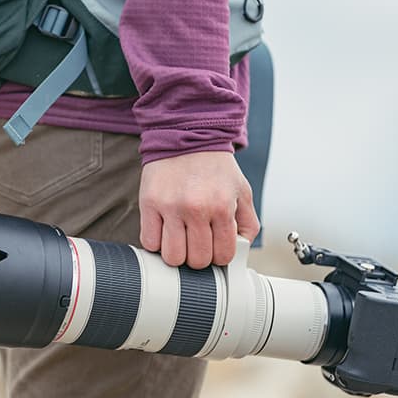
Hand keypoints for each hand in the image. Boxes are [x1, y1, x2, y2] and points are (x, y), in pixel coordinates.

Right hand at [139, 151, 259, 268]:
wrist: (186, 137)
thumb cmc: (214, 167)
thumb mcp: (242, 191)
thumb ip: (248, 223)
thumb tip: (241, 249)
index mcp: (222, 207)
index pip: (222, 255)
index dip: (219, 256)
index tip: (214, 247)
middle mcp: (196, 209)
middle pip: (196, 260)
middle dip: (198, 257)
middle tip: (197, 243)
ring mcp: (170, 207)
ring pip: (172, 256)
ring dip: (177, 254)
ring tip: (180, 239)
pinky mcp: (149, 203)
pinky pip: (149, 242)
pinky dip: (157, 243)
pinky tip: (164, 232)